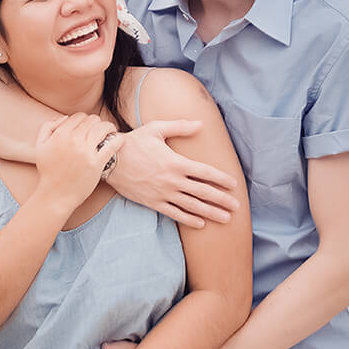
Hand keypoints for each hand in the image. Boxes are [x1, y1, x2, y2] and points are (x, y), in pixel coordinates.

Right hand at [35, 112, 120, 214]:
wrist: (55, 195)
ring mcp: (86, 151)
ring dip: (109, 128)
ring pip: (103, 128)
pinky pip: (112, 145)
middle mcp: (74, 140)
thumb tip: (65, 118)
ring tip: (111, 132)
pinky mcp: (96, 163)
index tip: (88, 126)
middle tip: (100, 129)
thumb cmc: (48, 172)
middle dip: (97, 123)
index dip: (85, 119)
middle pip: (93, 120)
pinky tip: (120, 139)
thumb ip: (48, 127)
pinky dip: (118, 139)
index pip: (79, 116)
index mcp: (61, 134)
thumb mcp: (40, 146)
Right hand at [107, 121, 240, 227]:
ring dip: (211, 212)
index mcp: (176, 162)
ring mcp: (164, 193)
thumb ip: (180, 126)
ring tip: (226, 218)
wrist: (110, 160)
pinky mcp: (153, 202)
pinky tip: (201, 223)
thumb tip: (201, 124)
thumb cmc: (135, 141)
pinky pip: (175, 213)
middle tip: (237, 207)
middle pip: (203, 192)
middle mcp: (173, 180)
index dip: (221, 179)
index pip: (205, 172)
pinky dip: (189, 219)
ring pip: (192, 206)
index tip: (234, 184)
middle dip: (222, 200)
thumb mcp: (157, 128)